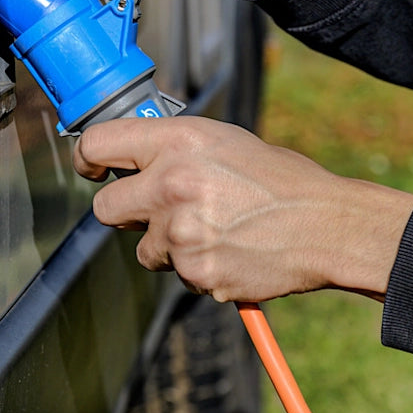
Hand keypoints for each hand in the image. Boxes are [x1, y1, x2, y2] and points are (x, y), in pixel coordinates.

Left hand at [74, 116, 412, 302]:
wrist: (325, 224)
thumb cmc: (281, 178)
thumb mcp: (225, 140)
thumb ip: (175, 147)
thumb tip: (136, 155)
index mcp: (179, 141)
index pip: (99, 144)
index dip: (87, 159)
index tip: (90, 169)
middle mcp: (172, 183)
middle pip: (106, 209)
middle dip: (125, 212)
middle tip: (155, 210)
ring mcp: (181, 232)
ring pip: (144, 248)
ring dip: (167, 243)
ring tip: (214, 228)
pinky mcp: (195, 271)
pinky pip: (177, 273)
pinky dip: (197, 267)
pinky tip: (230, 248)